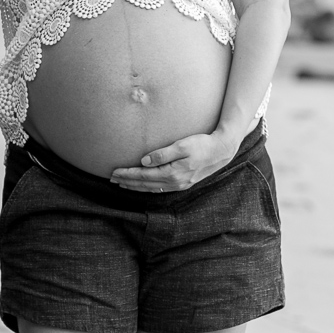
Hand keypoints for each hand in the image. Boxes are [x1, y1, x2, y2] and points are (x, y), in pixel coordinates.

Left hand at [109, 131, 237, 192]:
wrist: (221, 151)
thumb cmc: (202, 145)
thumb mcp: (182, 146)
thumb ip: (162, 154)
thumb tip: (144, 162)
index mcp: (173, 174)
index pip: (144, 175)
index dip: (128, 174)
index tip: (114, 172)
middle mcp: (174, 182)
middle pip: (145, 184)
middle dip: (127, 182)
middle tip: (112, 179)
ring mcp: (179, 185)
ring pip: (151, 188)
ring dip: (135, 186)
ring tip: (122, 184)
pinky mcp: (182, 183)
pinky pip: (159, 188)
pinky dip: (147, 187)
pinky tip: (142, 185)